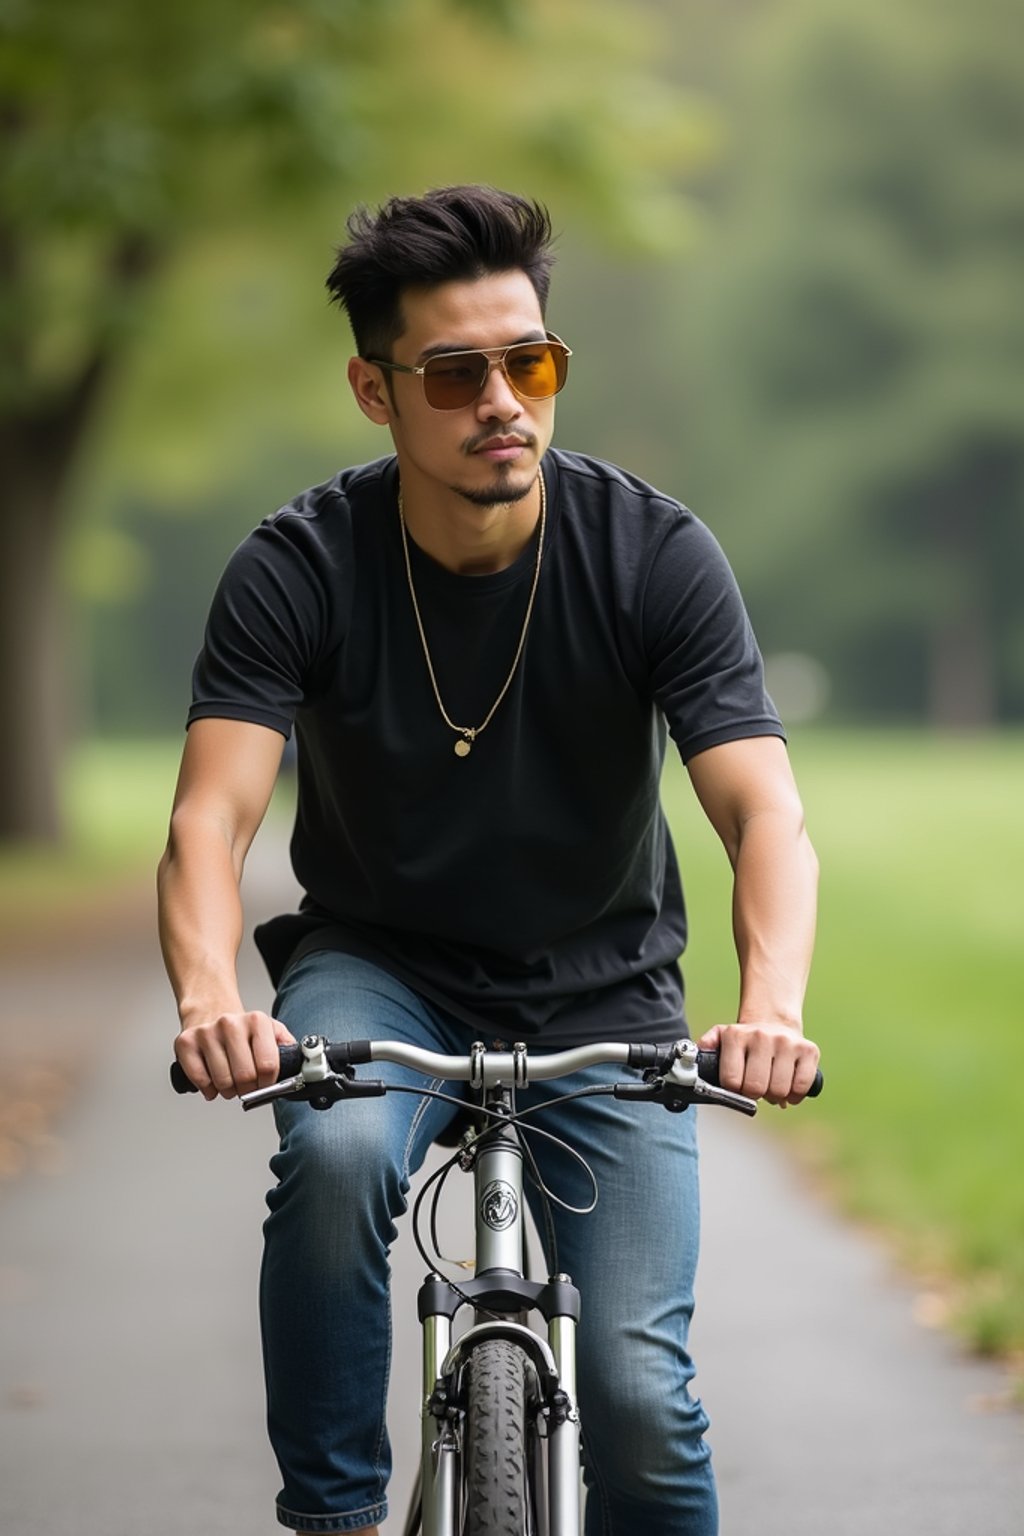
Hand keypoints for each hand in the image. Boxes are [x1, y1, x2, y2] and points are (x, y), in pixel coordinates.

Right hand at [175, 1010, 296, 1100]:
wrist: (210, 1009)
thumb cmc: (242, 1029)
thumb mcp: (270, 1030)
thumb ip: (287, 1047)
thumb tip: (303, 1066)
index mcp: (256, 1020)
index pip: (268, 1065)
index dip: (268, 1083)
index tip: (265, 1084)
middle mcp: (230, 1023)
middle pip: (245, 1077)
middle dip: (248, 1090)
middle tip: (246, 1087)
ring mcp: (207, 1033)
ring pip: (223, 1082)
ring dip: (228, 1091)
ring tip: (230, 1083)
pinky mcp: (186, 1043)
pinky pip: (200, 1080)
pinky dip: (208, 1089)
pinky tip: (213, 1082)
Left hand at [696, 1021, 819, 1106]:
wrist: (774, 1022)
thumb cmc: (745, 1040)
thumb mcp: (721, 1037)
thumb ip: (706, 1047)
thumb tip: (694, 1058)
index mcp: (736, 1035)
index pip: (732, 1081)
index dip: (735, 1090)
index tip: (738, 1086)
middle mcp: (762, 1036)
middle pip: (756, 1087)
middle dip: (755, 1094)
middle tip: (756, 1087)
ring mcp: (787, 1043)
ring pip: (780, 1090)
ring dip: (775, 1096)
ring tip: (771, 1085)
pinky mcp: (809, 1050)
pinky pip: (802, 1086)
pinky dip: (795, 1095)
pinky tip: (788, 1087)